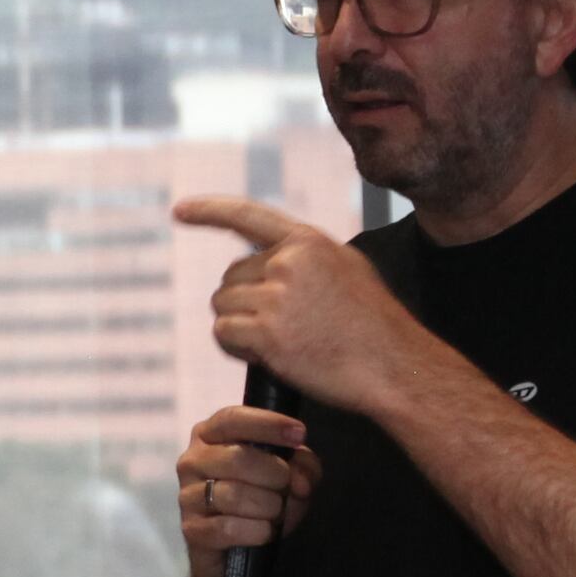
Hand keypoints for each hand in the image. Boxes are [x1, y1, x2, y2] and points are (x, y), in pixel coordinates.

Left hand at [176, 195, 420, 409]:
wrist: (394, 366)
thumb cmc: (376, 327)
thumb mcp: (348, 269)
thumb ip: (308, 259)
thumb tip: (272, 258)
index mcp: (308, 241)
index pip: (247, 216)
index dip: (209, 211)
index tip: (180, 211)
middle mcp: (289, 262)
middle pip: (230, 278)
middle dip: (243, 304)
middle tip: (279, 328)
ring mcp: (277, 296)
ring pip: (223, 306)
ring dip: (239, 328)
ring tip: (280, 343)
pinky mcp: (268, 332)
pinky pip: (225, 333)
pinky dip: (236, 348)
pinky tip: (267, 356)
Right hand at [176, 404, 321, 565]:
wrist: (237, 550)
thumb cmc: (261, 500)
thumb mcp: (289, 475)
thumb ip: (302, 466)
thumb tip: (299, 481)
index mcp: (210, 436)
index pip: (232, 419)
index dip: (267, 424)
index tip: (299, 434)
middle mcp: (192, 461)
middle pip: (237, 458)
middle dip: (274, 474)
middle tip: (288, 488)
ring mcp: (187, 496)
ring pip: (233, 495)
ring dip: (268, 506)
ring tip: (276, 513)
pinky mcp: (191, 530)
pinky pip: (227, 528)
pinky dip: (256, 531)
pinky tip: (265, 532)